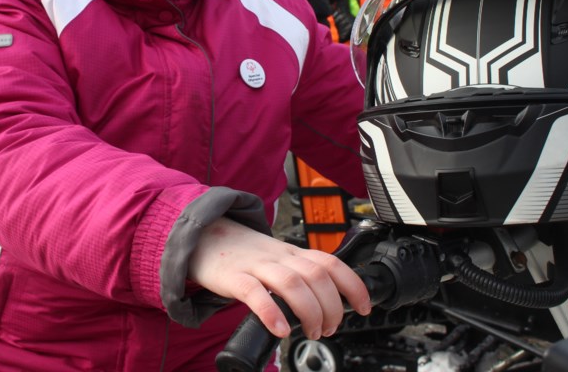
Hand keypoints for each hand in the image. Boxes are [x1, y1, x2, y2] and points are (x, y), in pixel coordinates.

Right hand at [188, 217, 370, 339]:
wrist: (204, 236)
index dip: (353, 285)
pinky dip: (271, 312)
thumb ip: (299, 276)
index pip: (331, 263)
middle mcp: (279, 257)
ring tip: (311, 332)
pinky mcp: (233, 277)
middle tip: (329, 328)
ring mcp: (256, 265)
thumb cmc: (243, 254)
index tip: (363, 307)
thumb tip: (326, 306)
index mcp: (293, 253)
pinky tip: (279, 330)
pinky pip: (254, 293)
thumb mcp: (277, 259)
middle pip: (317, 276)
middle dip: (332, 307)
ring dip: (309, 312)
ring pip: (292, 283)